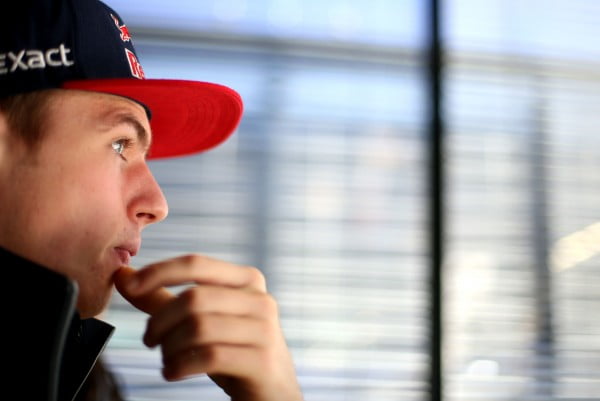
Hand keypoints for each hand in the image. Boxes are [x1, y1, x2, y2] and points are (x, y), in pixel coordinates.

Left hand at [114, 255, 302, 400]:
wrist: (273, 392)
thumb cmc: (233, 350)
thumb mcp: (201, 320)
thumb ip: (162, 298)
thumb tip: (123, 274)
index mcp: (247, 279)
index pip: (196, 263)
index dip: (159, 271)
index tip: (129, 285)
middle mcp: (260, 299)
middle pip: (193, 298)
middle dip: (160, 321)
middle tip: (149, 341)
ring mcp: (264, 329)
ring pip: (198, 327)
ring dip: (170, 347)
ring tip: (166, 360)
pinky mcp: (261, 360)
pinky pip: (209, 356)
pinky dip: (180, 365)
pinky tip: (174, 372)